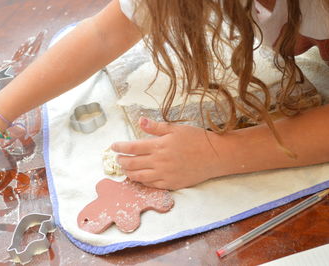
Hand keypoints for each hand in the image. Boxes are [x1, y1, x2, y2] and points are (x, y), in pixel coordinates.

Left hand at [111, 117, 226, 189]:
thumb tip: (140, 121)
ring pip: (139, 176)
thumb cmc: (196, 139)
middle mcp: (159, 161)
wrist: (214, 156)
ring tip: (124, 169)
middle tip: (117, 159)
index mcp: (159, 145)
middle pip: (132, 163)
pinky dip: (141, 181)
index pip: (132, 148)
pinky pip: (151, 185)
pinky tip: (139, 177)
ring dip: (128, 172)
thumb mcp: (176, 129)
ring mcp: (164, 174)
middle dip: (121, 161)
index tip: (114, 146)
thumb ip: (156, 127)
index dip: (120, 147)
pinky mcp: (171, 184)